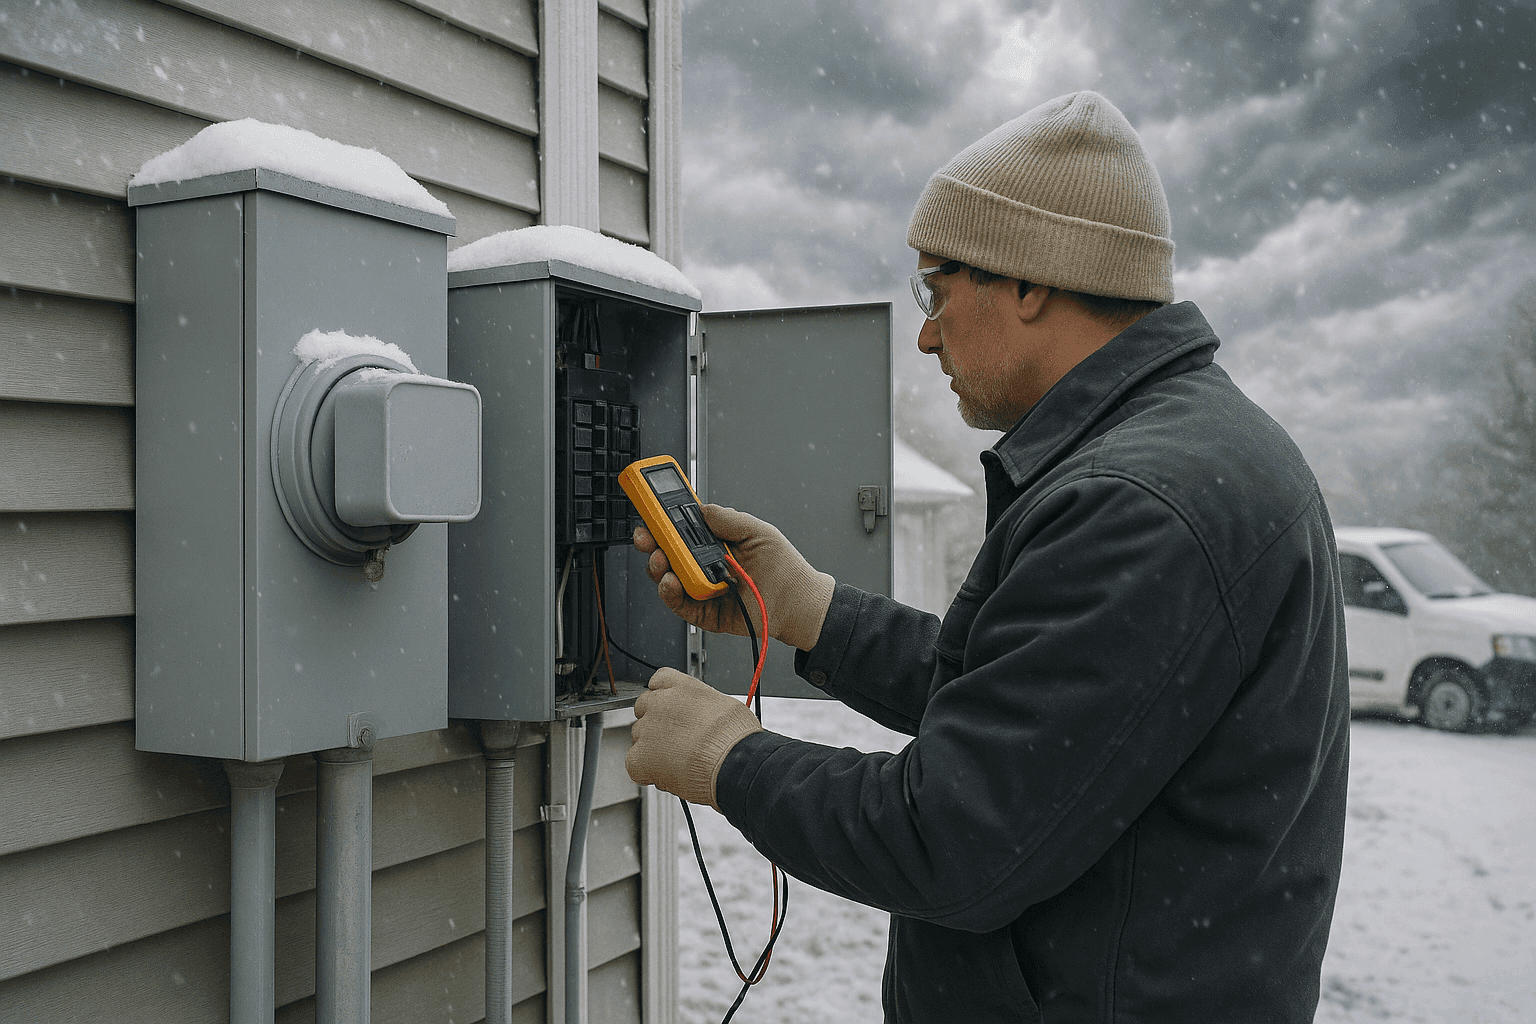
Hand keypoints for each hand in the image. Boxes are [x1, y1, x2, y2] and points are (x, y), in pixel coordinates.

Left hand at [625, 668, 762, 807]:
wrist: (733, 763)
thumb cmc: (735, 739)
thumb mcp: (724, 706)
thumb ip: (702, 707)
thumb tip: (701, 716)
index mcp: (682, 687)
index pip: (659, 680)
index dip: (663, 696)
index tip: (669, 708)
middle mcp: (661, 703)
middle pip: (644, 708)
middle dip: (656, 722)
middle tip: (675, 740)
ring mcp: (648, 728)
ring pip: (638, 735)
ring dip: (651, 747)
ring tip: (677, 761)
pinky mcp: (640, 756)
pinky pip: (633, 762)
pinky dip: (645, 770)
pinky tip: (665, 773)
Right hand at [633, 504, 835, 650]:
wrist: (797, 601)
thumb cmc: (783, 568)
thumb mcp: (757, 531)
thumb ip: (728, 519)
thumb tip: (701, 509)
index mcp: (713, 542)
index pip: (680, 528)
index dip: (662, 520)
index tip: (649, 509)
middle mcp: (703, 564)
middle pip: (666, 552)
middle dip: (651, 542)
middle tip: (647, 536)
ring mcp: (701, 588)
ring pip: (667, 577)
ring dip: (658, 567)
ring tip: (661, 560)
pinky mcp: (703, 611)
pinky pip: (679, 603)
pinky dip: (670, 593)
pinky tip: (670, 582)